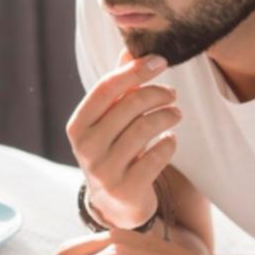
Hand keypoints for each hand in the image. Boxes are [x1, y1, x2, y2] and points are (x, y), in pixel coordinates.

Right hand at [67, 49, 179, 229]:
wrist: (115, 203)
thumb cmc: (114, 149)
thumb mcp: (109, 120)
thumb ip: (119, 87)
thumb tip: (131, 51)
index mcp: (78, 125)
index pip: (107, 87)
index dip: (136, 70)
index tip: (161, 61)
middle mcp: (86, 148)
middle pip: (131, 105)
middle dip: (158, 93)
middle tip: (172, 94)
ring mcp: (104, 171)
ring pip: (146, 128)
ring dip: (168, 115)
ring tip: (176, 114)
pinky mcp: (126, 189)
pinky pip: (158, 155)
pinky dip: (170, 142)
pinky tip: (171, 139)